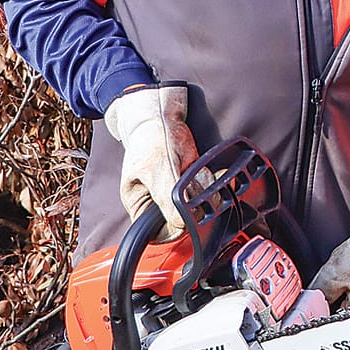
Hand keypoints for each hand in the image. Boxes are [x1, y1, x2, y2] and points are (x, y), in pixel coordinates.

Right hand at [103, 84, 200, 234]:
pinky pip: (206, 191)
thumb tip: (180, 226)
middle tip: (189, 183)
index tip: (187, 215)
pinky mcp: (191, 182)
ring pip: (198, 208)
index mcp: (140, 206)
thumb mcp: (157, 171)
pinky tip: (204, 170)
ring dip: (201, 191)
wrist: (162, 116)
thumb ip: (168, 200)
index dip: (175, 228)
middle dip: (191, 205)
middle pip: (182, 222)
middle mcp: (159, 203)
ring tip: (192, 171)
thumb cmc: (150, 140)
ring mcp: (176, 193)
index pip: (159, 233)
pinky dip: (209, 181)